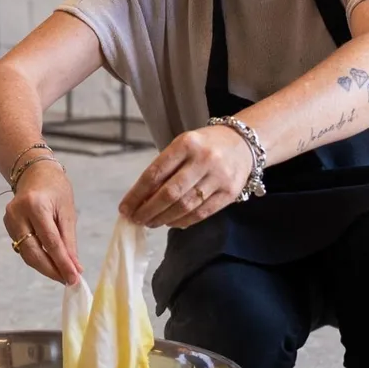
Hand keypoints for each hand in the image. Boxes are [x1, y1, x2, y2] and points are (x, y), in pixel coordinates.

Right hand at [4, 160, 81, 283]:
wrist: (35, 172)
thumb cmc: (56, 189)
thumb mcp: (68, 212)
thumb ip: (69, 241)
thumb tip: (75, 268)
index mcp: (35, 205)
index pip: (51, 242)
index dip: (62, 263)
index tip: (74, 278)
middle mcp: (18, 213)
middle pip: (33, 252)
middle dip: (51, 270)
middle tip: (67, 281)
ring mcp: (9, 220)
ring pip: (26, 253)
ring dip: (44, 267)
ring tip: (62, 275)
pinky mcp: (7, 225)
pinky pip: (23, 248)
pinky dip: (37, 257)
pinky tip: (50, 263)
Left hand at [120, 125, 253, 228]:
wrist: (243, 143)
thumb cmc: (205, 145)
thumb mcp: (183, 146)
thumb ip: (164, 169)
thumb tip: (141, 199)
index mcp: (186, 143)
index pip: (155, 173)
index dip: (137, 194)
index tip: (125, 208)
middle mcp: (203, 159)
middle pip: (169, 193)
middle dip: (148, 210)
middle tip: (136, 220)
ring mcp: (219, 177)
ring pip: (185, 206)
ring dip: (164, 218)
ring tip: (151, 222)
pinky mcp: (230, 193)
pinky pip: (202, 213)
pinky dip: (183, 221)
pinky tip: (172, 223)